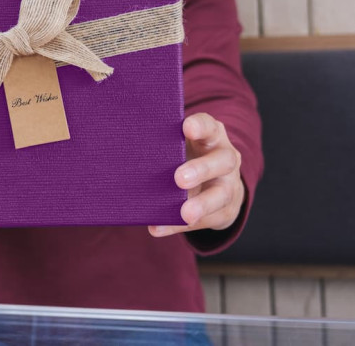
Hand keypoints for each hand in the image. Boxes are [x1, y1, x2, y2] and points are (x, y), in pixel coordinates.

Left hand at [148, 113, 244, 237]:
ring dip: (201, 205)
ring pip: (222, 194)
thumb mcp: (181, 144)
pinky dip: (180, 225)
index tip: (186, 128)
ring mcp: (229, 185)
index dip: (200, 126)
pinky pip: (205, 220)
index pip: (210, 126)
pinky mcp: (225, 210)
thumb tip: (125, 146)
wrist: (218, 183)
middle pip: (223, 160)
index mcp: (212, 136)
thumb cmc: (189, 156)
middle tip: (179, 179)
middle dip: (201, 170)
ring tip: (184, 213)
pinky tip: (158, 227)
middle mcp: (226, 158)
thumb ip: (163, 143)